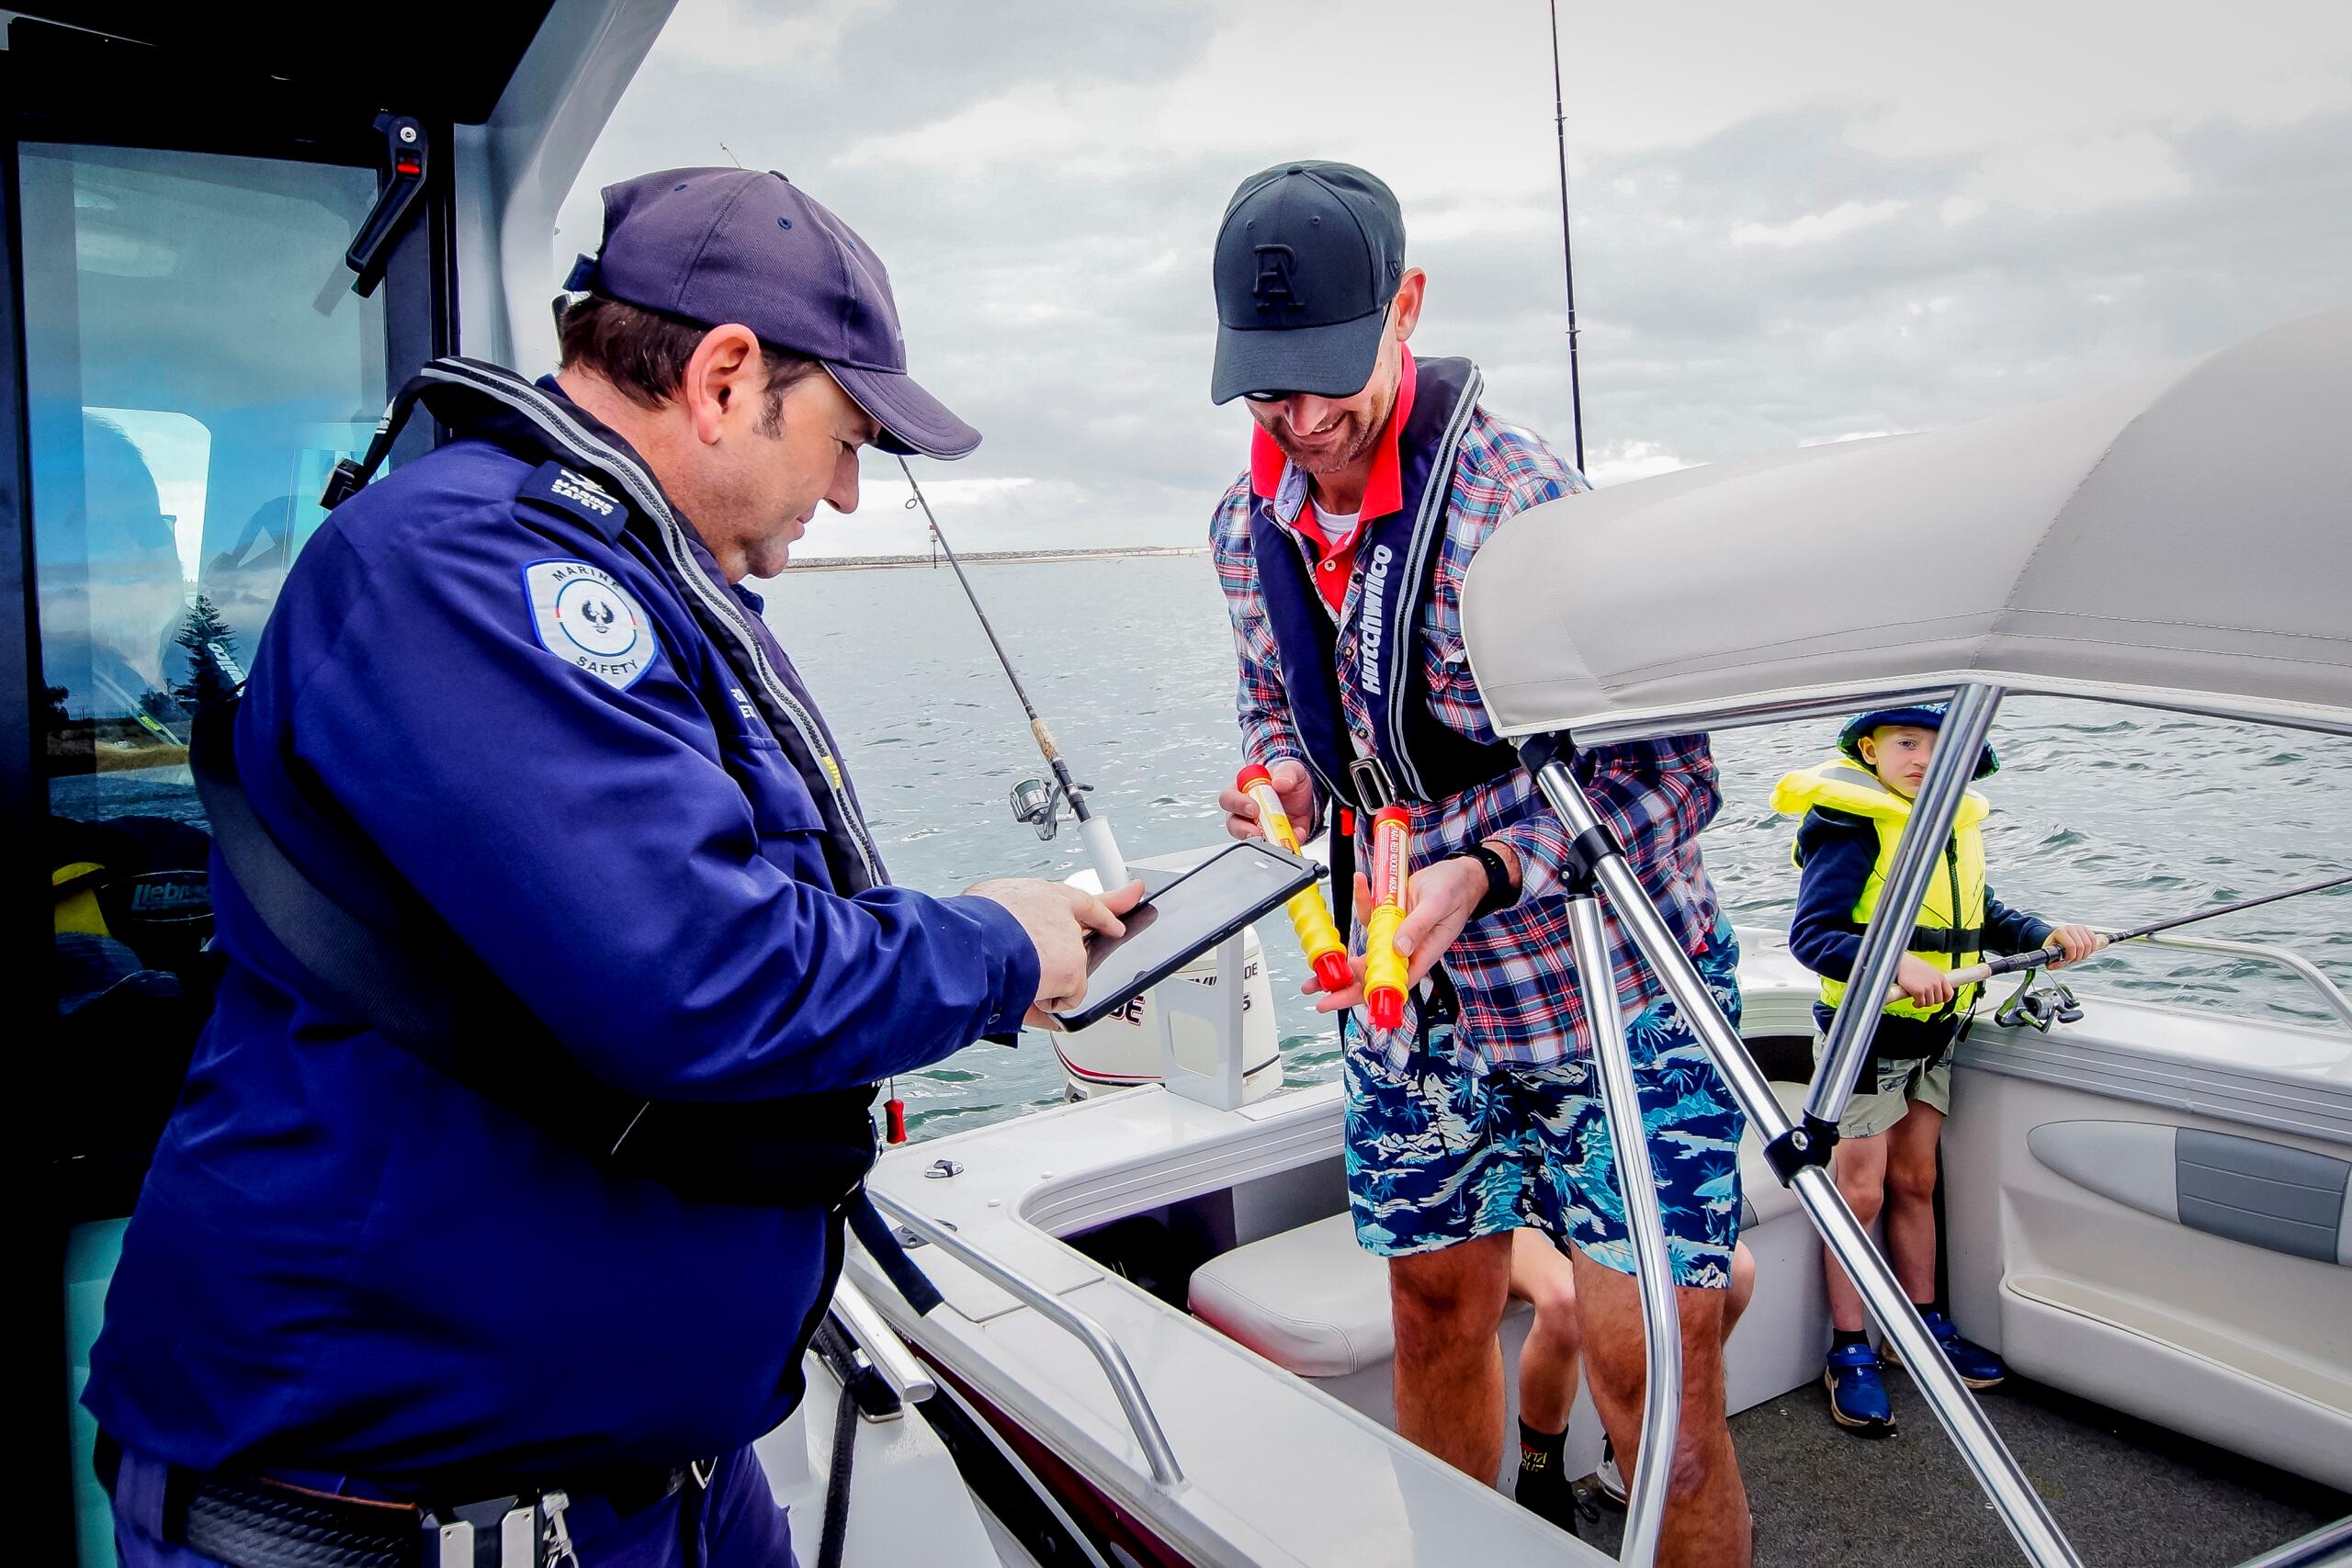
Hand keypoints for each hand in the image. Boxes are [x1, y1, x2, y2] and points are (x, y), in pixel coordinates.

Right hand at [965, 877, 1146, 1019]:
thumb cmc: (967, 931)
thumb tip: (1008, 943)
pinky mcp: (1073, 965)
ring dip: (1052, 981)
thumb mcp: (985, 908)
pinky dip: (1048, 1004)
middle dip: (1107, 923)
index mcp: (1036, 895)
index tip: (1130, 895)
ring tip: (1018, 979)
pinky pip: (1068, 997)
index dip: (1106, 903)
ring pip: (1069, 969)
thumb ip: (1006, 925)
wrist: (968, 948)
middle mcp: (1058, 911)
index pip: (1080, 898)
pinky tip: (1029, 992)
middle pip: (1090, 922)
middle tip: (1117, 928)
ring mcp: (1068, 938)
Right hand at [1220, 758, 1313, 842]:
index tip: (1253, 808)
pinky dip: (1286, 843)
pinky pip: (1274, 847)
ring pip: (1249, 839)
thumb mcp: (1291, 770)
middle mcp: (1244, 811)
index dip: (1237, 804)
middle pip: (1233, 823)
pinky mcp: (1271, 839)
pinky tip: (1296, 835)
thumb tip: (1281, 782)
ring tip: (1275, 840)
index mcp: (1243, 789)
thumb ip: (1287, 772)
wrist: (1306, 797)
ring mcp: (1256, 827)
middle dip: (1244, 830)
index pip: (1228, 797)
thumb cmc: (1288, 781)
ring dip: (1262, 841)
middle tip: (1258, 831)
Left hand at [1305, 856, 1488, 1015]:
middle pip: (1372, 974)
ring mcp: (1394, 934)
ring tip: (1314, 968)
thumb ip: (1418, 926)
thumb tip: (1399, 949)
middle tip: (1317, 993)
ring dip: (1340, 958)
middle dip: (1344, 986)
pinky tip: (1359, 883)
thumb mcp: (1437, 905)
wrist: (1459, 873)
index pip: (1392, 982)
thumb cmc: (1455, 891)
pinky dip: (1361, 901)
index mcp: (1421, 953)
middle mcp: (1405, 949)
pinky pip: (1369, 915)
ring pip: (1364, 952)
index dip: (1368, 993)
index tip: (1346, 998)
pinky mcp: (1389, 917)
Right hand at [1894, 954, 1955, 1007]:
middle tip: (1925, 999)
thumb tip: (1937, 991)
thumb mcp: (1930, 971)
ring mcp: (1928, 987)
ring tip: (1918, 1000)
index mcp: (1940, 977)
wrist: (1902, 962)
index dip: (1944, 999)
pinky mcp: (1919, 992)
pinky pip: (1921, 1004)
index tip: (1939, 999)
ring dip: (1923, 1003)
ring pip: (1930, 1003)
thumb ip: (1935, 980)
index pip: (1949, 994)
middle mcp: (1936, 982)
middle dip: (1931, 1001)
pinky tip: (1914, 1002)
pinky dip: (1917, 1005)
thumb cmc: (1912, 966)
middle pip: (1938, 1000)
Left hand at [2044, 924, 2104, 967]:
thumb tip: (2061, 963)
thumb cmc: (2053, 948)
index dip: (2071, 957)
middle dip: (2079, 957)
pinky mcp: (2085, 929)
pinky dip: (2092, 949)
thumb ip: (2052, 964)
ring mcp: (2078, 927)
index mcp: (2059, 932)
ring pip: (2089, 944)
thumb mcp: (2050, 957)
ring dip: (2086, 954)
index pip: (2071, 946)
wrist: (2057, 939)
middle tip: (2074, 959)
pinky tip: (2085, 952)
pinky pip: (2094, 940)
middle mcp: (2069, 928)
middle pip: (2081, 946)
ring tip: (2079, 956)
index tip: (2067, 960)